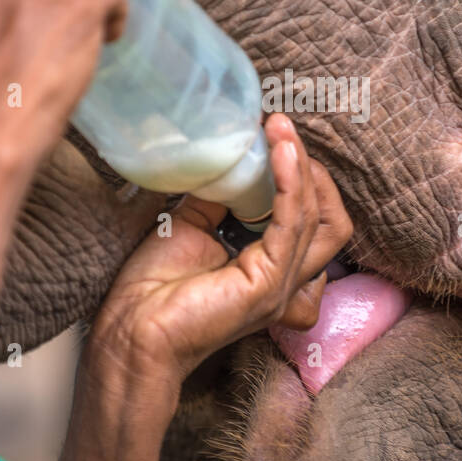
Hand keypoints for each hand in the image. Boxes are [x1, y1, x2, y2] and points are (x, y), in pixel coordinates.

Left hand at [48, 113, 350, 460]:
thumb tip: (233, 159)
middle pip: (331, 221)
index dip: (302, 179)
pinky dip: (290, 184)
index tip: (275, 138)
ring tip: (280, 130)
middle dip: (313, 172)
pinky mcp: (268, 284)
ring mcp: (282, 286)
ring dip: (301, 167)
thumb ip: (220, 198)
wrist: (130, 330)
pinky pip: (293, 225)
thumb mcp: (193, 226)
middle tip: (283, 135)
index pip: (314, 221)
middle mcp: (288, 283)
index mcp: (273, 272)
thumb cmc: (154, 290)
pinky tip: (279, 152)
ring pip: (319, 218)